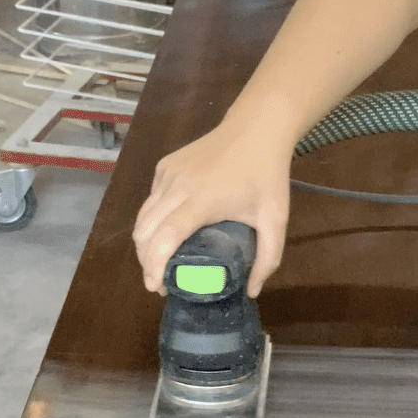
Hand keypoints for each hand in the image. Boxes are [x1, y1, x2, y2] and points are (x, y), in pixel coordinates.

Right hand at [134, 123, 293, 296]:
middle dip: (146, 261)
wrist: (257, 127)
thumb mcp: (275, 219)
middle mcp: (177, 186)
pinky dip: (151, 221)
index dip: (154, 265)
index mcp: (202, 200)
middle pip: (145, 231)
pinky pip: (150, 200)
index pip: (165, 237)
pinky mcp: (165, 165)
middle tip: (160, 282)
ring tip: (158, 262)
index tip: (157, 287)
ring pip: (142, 216)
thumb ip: (267, 258)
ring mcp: (168, 173)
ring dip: (144, 243)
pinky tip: (165, 232)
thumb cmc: (267, 174)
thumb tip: (251, 291)